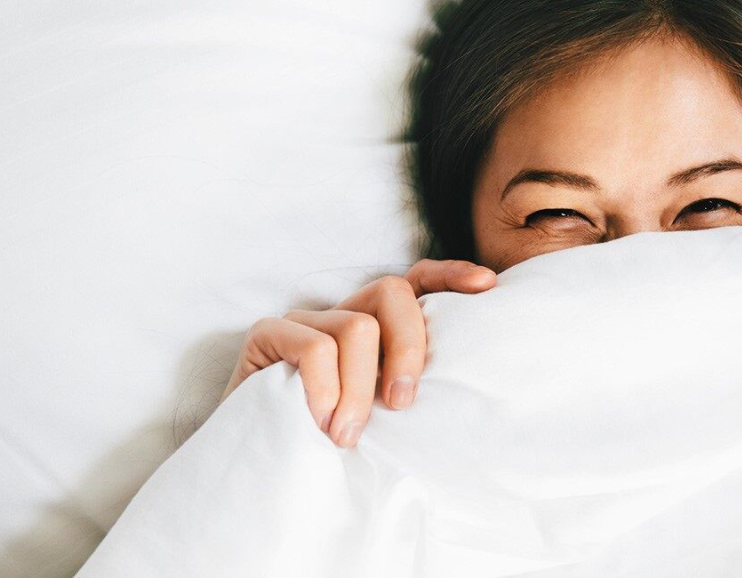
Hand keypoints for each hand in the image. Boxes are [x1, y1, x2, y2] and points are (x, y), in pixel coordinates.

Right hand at [220, 260, 496, 446]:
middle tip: (401, 405)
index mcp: (375, 325)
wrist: (255, 466)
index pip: (417, 280)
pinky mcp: (268, 334)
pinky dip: (324, 390)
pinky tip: (318, 423)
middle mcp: (342, 312)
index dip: (451, 275)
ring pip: (357, 328)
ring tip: (346, 435)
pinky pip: (314, 348)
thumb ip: (402, 389)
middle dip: (408, 348)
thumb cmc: (325, 444)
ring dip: (358, 390)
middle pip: (394, 294)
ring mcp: (304, 320)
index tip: (486, 286)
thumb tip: (458, 390)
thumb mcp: (379, 416)